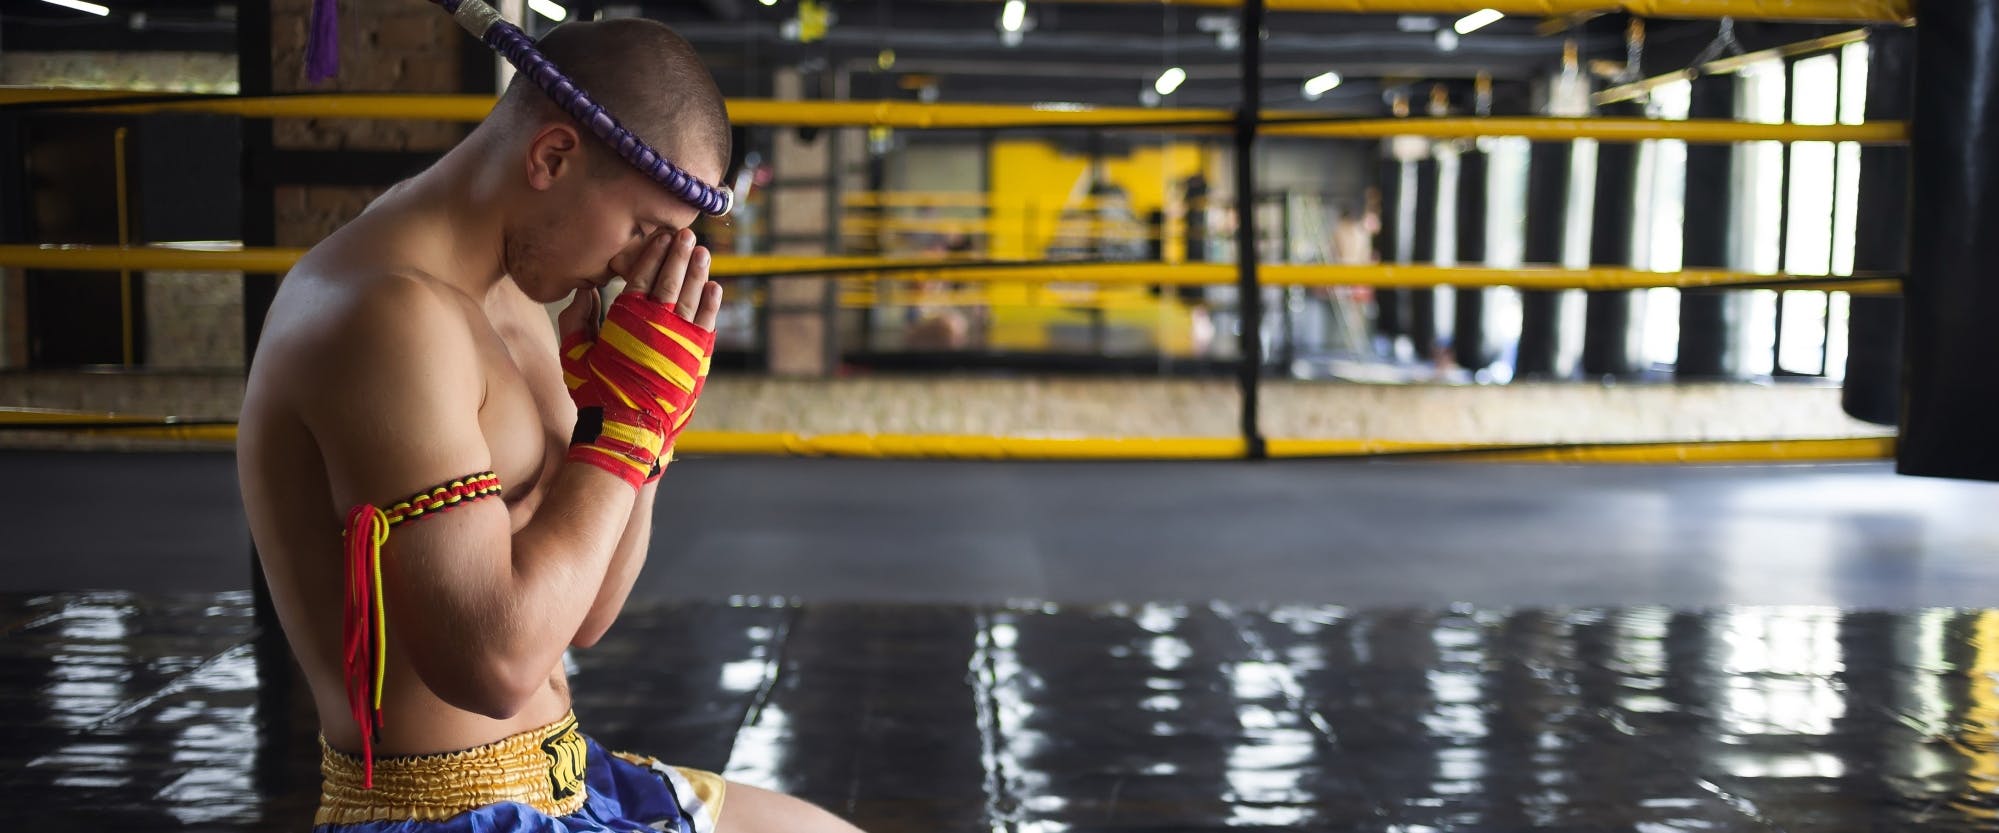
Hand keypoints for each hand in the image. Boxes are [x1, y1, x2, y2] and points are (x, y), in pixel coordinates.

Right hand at [559, 229, 722, 486]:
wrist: (628, 431)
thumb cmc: (596, 393)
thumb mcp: (574, 355)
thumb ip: (576, 319)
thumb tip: (586, 291)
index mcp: (627, 318)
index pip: (642, 275)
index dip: (653, 253)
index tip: (662, 236)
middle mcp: (658, 324)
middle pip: (672, 279)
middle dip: (680, 254)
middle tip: (688, 234)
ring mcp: (681, 340)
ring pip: (693, 296)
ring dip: (699, 272)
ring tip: (703, 252)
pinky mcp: (698, 358)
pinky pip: (707, 322)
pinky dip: (712, 303)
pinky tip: (714, 287)